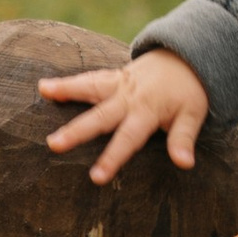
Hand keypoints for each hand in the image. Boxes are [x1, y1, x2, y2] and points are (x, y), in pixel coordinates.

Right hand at [39, 50, 210, 182]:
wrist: (188, 59)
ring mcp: (120, 84)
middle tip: (53, 144)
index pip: (128, 138)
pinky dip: (69, 82)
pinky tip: (45, 87)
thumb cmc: (189, 92)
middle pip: (101, 117)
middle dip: (77, 131)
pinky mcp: (113, 76)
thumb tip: (184, 163)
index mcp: (148, 110)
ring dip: (67, 90)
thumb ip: (183, 139)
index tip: (95, 177)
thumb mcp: (193, 115)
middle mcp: (130, 97)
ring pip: (91, 88)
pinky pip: (90, 78)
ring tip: (44, 91)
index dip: (113, 158)